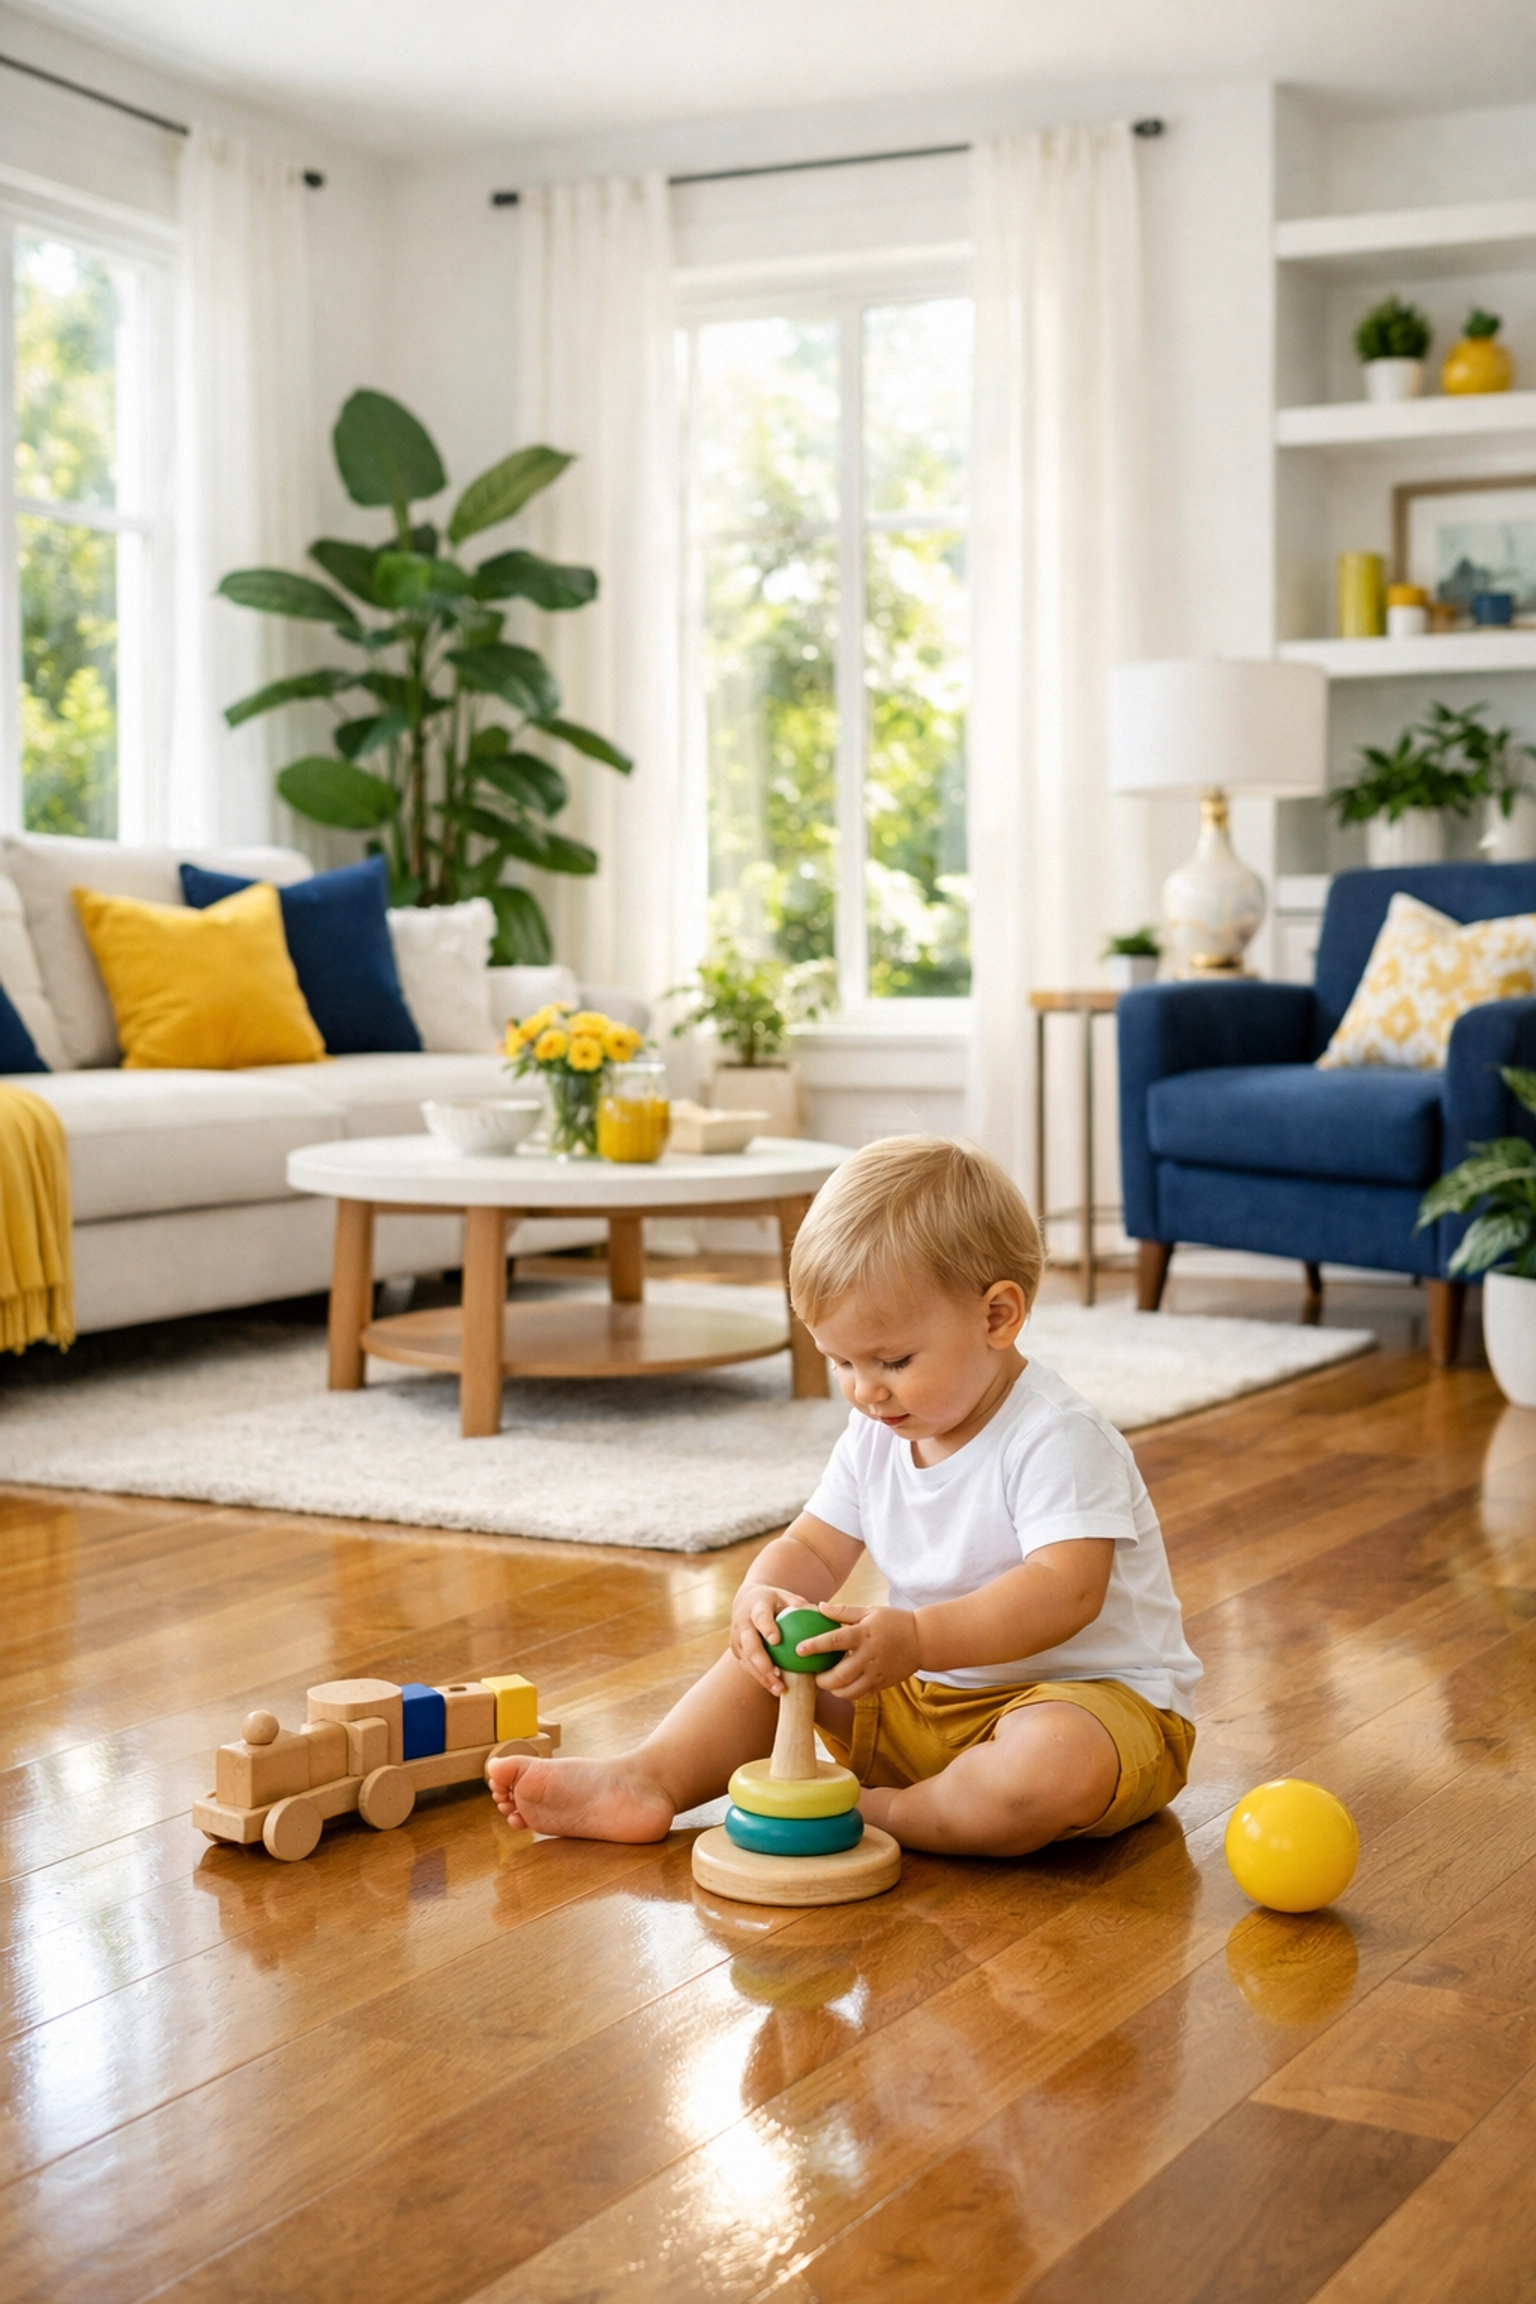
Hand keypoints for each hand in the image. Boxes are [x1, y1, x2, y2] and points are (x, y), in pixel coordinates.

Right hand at [729, 1583, 811, 1694]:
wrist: (746, 1602)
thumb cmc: (773, 1601)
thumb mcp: (784, 1596)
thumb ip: (798, 1604)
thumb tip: (820, 1612)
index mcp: (756, 1608)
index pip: (760, 1617)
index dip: (766, 1628)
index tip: (776, 1640)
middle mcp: (743, 1624)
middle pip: (751, 1645)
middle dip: (763, 1663)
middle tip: (778, 1675)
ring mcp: (737, 1639)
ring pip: (748, 1660)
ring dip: (762, 1676)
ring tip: (779, 1689)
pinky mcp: (737, 1652)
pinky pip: (748, 1667)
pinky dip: (760, 1678)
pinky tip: (775, 1688)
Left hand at [793, 1603, 919, 1698]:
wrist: (923, 1640)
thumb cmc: (893, 1622)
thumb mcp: (870, 1610)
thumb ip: (844, 1611)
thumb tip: (819, 1606)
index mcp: (863, 1634)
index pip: (834, 1641)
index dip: (814, 1646)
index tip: (798, 1649)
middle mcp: (869, 1656)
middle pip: (839, 1675)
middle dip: (822, 1680)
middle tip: (813, 1676)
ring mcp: (876, 1673)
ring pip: (849, 1691)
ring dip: (833, 1690)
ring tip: (826, 1684)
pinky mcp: (882, 1684)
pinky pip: (861, 1695)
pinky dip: (848, 1694)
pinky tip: (842, 1688)